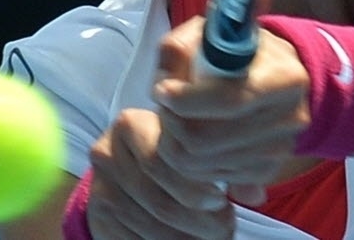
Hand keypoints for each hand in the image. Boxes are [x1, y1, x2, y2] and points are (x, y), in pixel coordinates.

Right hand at [87, 107, 233, 238]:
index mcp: (130, 124)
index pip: (161, 160)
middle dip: (197, 219)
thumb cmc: (172, 154)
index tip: (222, 201)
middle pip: (156, 198)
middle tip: (225, 226)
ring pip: (148, 224)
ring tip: (213, 235)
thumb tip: (256, 193)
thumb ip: (222, 163)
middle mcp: (106, 152)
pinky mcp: (97, 216)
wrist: (131, 167)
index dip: (195, 187)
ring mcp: (99, 186)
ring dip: (185, 237)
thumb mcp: (190, 146)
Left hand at [153, 16, 311, 203]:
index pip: (228, 100)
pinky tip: (194, 137)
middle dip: (171, 125)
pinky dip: (191, 162)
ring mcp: (280, 149)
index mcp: (284, 77)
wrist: (275, 76)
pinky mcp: (266, 172)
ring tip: (175, 119)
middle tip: (164, 107)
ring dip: (175, 144)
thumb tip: (164, 88)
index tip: (162, 90)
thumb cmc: (236, 52)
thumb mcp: (208, 33)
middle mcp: (290, 117)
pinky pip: (210, 178)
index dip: (185, 99)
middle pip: (206, 140)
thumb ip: (179, 49)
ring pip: (200, 164)